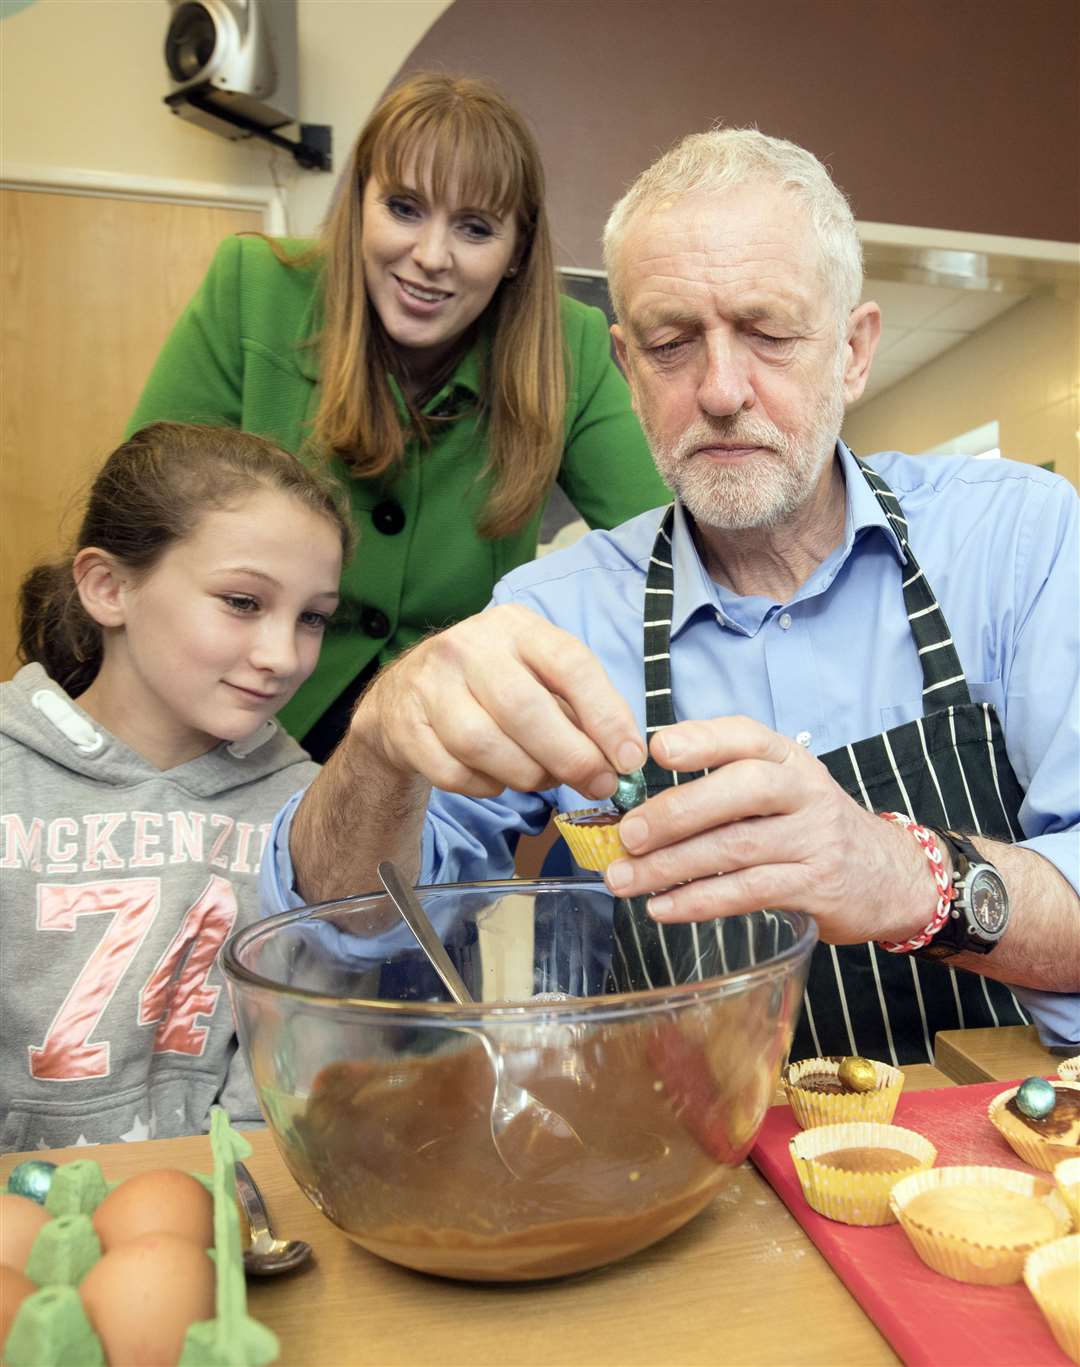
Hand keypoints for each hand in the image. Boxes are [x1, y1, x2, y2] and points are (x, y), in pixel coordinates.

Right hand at [350, 604, 645, 800]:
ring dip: (526, 775)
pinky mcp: (404, 725)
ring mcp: (430, 684)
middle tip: (598, 785)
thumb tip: (620, 760)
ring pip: (485, 745)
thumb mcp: (535, 675)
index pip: (569, 664)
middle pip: (524, 709)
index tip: (629, 757)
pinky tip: (497, 779)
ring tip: (544, 779)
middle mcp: (468, 646)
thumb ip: (578, 710)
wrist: (404, 695)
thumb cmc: (490, 686)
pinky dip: (485, 787)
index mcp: (515, 627)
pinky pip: (453, 773)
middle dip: (570, 757)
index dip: (606, 715)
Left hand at [602, 715, 934, 945]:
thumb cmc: (810, 826)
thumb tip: (638, 805)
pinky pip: (750, 893)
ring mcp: (814, 839)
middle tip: (629, 835)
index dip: (702, 739)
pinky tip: (662, 908)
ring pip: (737, 847)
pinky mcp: (816, 888)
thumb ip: (723, 785)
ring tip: (625, 880)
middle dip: (677, 812)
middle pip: (741, 790)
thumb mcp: (781, 789)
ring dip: (672, 866)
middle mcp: (804, 791)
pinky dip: (699, 901)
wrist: (890, 876)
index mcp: (788, 758)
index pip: (745, 736)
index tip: (657, 749)